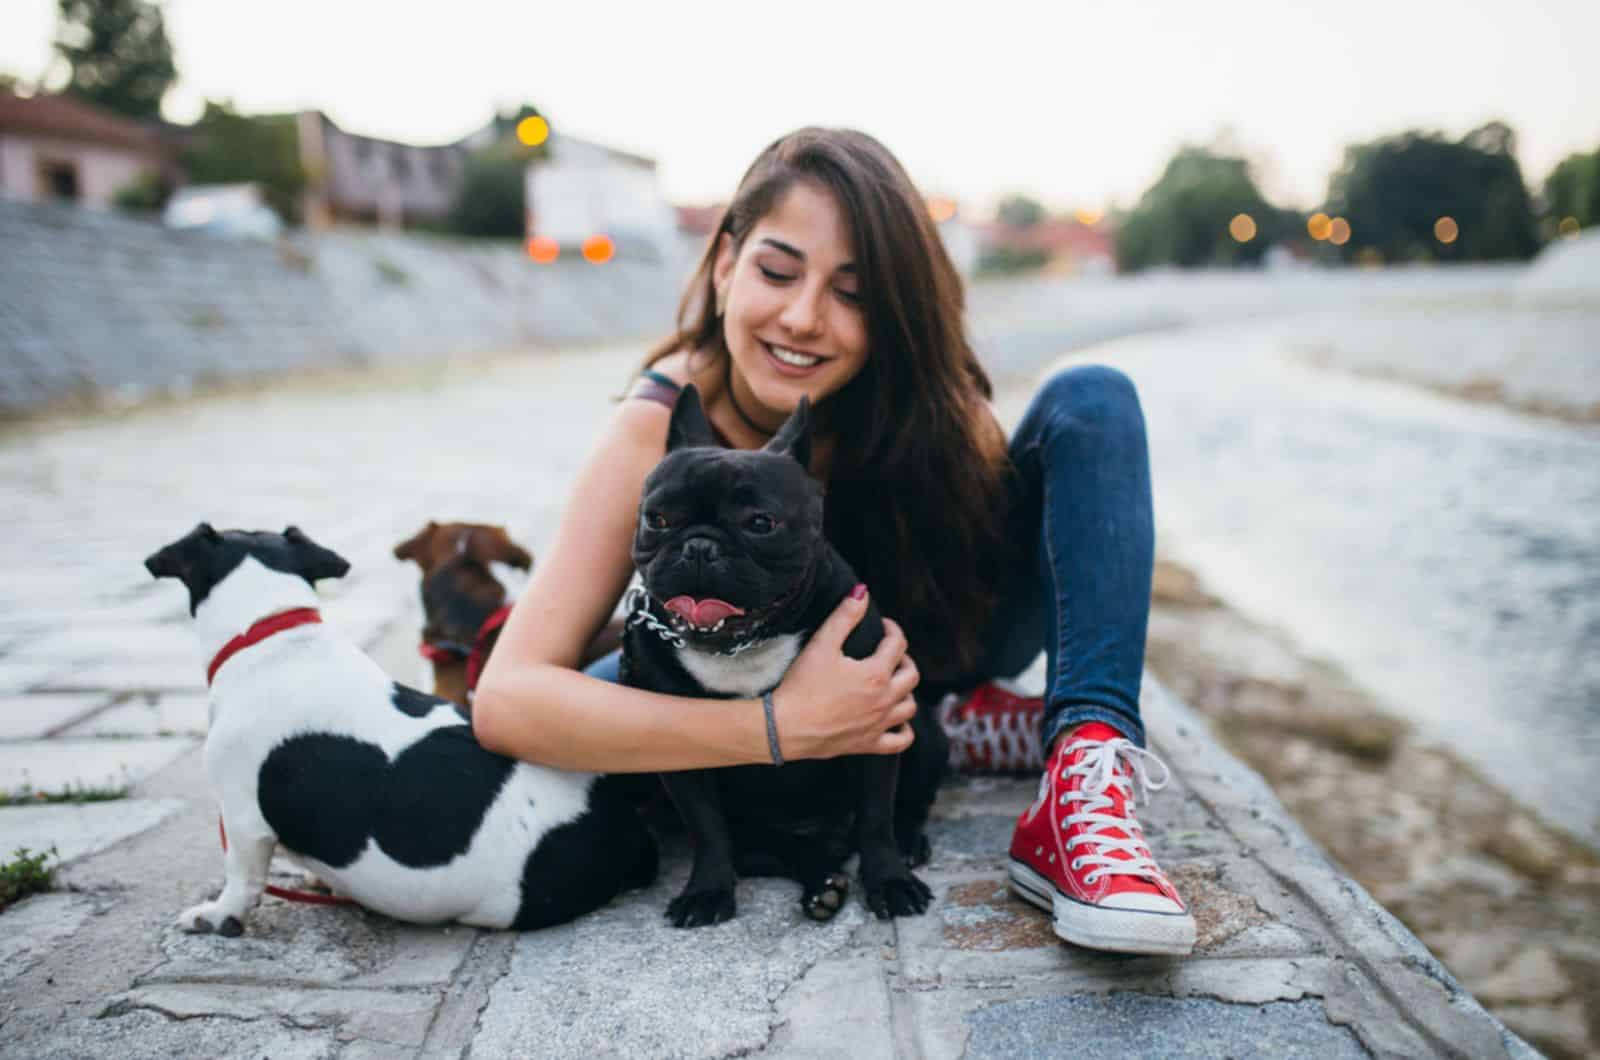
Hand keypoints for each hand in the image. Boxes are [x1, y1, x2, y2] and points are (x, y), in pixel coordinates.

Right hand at [772, 587, 919, 758]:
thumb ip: (845, 616)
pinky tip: (896, 721)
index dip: (893, 630)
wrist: (785, 727)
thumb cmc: (801, 686)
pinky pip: (900, 741)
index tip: (884, 625)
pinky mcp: (868, 744)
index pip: (898, 644)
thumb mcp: (822, 644)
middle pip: (911, 675)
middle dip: (904, 659)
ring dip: (906, 692)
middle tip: (890, 653)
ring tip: (893, 683)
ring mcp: (878, 724)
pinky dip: (904, 730)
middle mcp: (884, 700)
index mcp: (876, 673)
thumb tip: (862, 592)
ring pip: (909, 707)